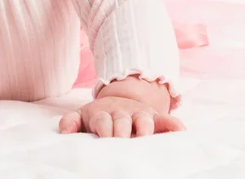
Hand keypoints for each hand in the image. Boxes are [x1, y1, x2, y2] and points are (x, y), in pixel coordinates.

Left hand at [59, 96, 185, 137]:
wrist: (117, 102)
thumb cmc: (99, 117)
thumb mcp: (82, 116)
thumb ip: (71, 121)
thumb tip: (64, 131)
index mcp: (103, 114)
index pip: (102, 121)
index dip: (104, 129)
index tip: (104, 139)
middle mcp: (122, 113)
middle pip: (123, 120)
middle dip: (123, 130)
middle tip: (123, 141)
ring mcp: (139, 114)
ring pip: (145, 119)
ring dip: (146, 127)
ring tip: (146, 137)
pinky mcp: (155, 118)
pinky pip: (166, 120)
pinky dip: (174, 124)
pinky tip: (181, 131)